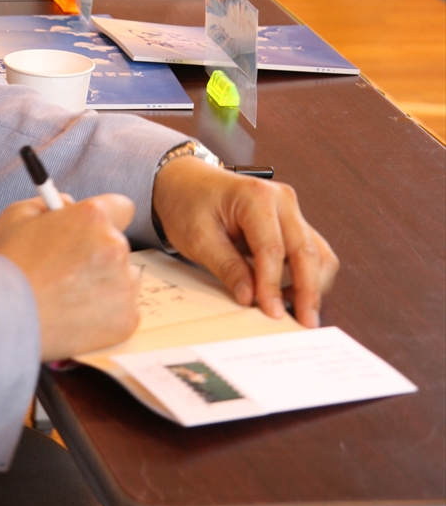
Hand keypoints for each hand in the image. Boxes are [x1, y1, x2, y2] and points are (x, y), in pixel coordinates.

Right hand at [0, 194, 139, 360]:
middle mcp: (115, 247)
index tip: (93, 232)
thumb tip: (70, 206)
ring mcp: (123, 286)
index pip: (122, 207)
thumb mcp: (19, 215)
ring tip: (67, 298)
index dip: (106, 219)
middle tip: (69, 271)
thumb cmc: (5, 265)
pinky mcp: (125, 320)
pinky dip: (104, 316)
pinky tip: (75, 317)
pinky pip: (122, 311)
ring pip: (123, 280)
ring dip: (104, 285)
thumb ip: (52, 203)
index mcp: (93, 216)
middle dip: (100, 255)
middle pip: (119, 246)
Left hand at [152, 156, 338, 327]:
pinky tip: (289, 295)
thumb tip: (250, 298)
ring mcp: (290, 210)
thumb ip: (227, 267)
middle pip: (306, 251)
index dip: (273, 286)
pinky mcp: (291, 222)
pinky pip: (310, 251)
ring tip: (295, 312)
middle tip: (304, 324)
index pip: (273, 249)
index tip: (272, 313)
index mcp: (256, 196)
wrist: (186, 182)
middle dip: (307, 291)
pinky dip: (307, 275)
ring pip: (317, 252)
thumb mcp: (198, 238)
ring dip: (312, 284)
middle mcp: (281, 200)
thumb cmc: (189, 202)